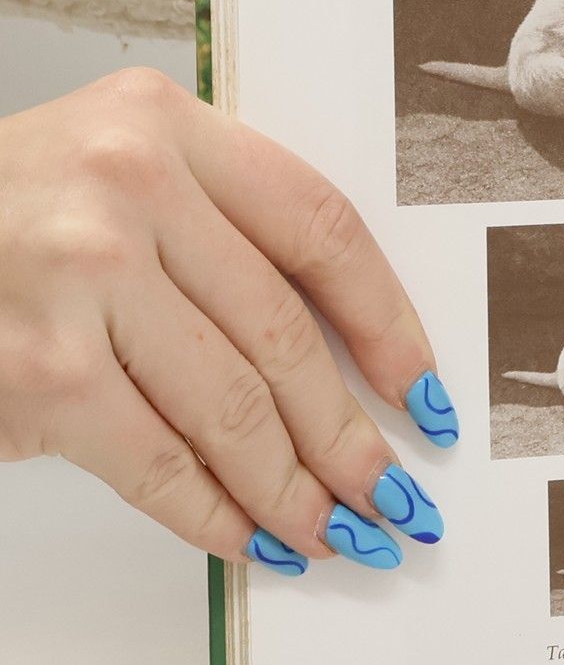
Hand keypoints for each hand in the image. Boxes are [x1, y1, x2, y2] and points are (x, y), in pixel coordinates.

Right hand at [0, 70, 457, 573]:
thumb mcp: (110, 180)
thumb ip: (216, 237)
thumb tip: (344, 371)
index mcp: (163, 124)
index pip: (320, 228)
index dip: (388, 324)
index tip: (425, 392)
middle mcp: (125, 185)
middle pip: (285, 335)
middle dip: (351, 436)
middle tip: (394, 496)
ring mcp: (76, 276)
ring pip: (233, 409)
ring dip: (296, 490)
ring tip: (336, 532)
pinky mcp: (38, 370)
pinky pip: (158, 462)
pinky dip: (215, 515)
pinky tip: (251, 540)